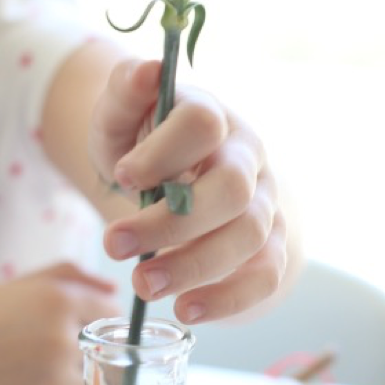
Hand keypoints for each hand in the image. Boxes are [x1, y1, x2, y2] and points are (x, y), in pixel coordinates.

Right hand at [0, 263, 120, 384]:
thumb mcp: (24, 284)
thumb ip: (74, 277)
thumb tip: (114, 289)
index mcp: (60, 302)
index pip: (111, 312)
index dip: (98, 316)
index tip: (80, 320)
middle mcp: (65, 340)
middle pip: (104, 344)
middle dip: (86, 343)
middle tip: (48, 343)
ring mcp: (58, 378)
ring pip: (91, 372)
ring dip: (74, 369)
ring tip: (33, 361)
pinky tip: (25, 381)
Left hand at [90, 58, 287, 323]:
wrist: (174, 180)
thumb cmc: (140, 146)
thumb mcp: (119, 118)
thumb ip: (124, 93)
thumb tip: (144, 71)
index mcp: (210, 115)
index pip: (202, 122)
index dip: (162, 152)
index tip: (120, 177)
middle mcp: (246, 155)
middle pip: (230, 187)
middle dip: (172, 222)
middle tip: (114, 245)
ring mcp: (264, 201)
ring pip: (248, 234)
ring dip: (194, 266)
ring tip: (143, 286)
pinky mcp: (270, 245)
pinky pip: (267, 275)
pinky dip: (230, 298)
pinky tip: (186, 312)